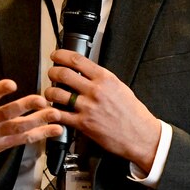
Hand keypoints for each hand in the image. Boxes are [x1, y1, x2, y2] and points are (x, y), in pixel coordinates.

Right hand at [0, 35, 60, 161]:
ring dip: (38, 121)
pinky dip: (40, 134)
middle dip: (24, 107)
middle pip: (6, 113)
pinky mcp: (4, 143)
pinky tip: (55, 129)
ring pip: (18, 128)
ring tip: (54, 113)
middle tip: (41, 99)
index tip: (12, 83)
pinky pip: (23, 139)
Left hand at [45, 48, 160, 171]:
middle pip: (63, 74)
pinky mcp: (83, 124)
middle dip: (52, 72)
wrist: (140, 134)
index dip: (61, 55)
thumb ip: (103, 79)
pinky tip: (53, 110)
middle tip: (52, 74)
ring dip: (49, 92)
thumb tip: (88, 72)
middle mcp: (95, 91)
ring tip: (51, 93)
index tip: (56, 56)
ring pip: (56, 93)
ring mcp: (88, 107)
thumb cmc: (133, 113)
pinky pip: (59, 115)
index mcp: (106, 79)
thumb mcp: (121, 88)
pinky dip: (52, 112)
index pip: (77, 60)